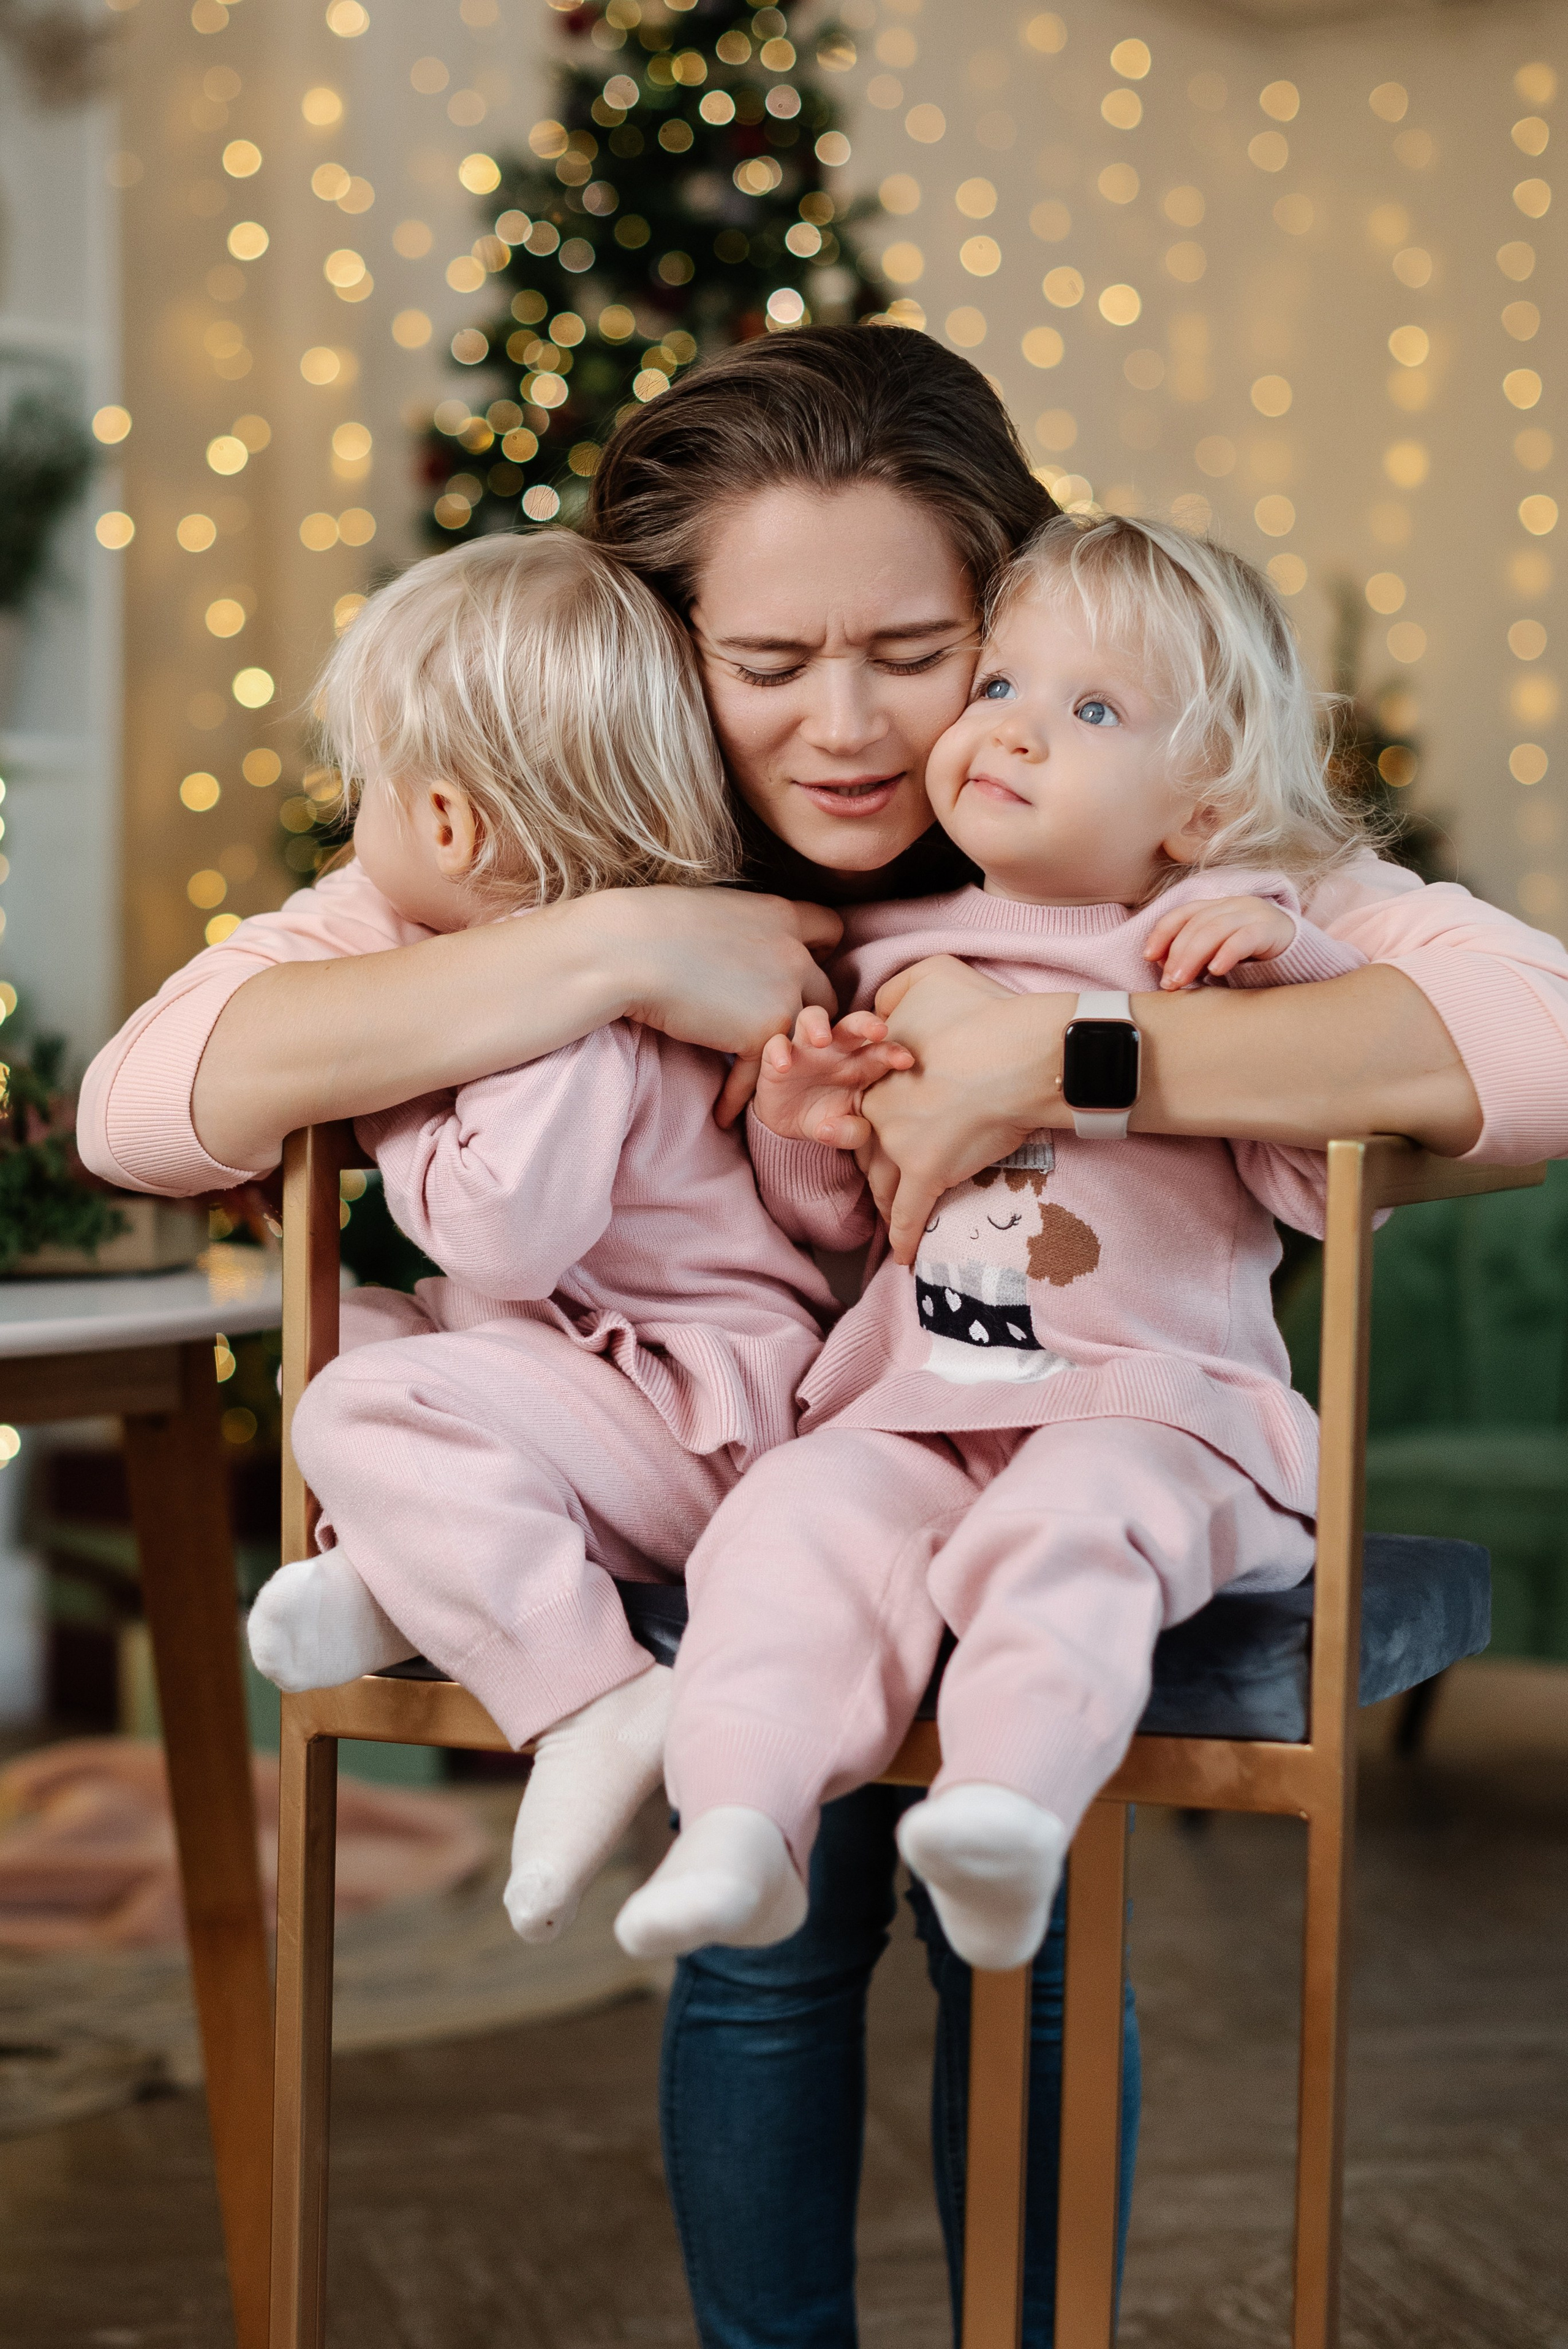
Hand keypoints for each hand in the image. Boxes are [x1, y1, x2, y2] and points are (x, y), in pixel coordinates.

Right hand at [591, 889, 841, 1116]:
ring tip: (766, 1084)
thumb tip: (736, 944)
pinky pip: (761, 1074)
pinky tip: (722, 1112)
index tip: (796, 969)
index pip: (830, 929)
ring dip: (785, 1061)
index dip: (819, 951)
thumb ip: (743, 928)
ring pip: (804, 1039)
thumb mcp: (715, 910)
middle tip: (781, 1037)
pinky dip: (739, 1096)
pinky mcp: (761, 1033)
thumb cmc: (652, 925)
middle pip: (825, 993)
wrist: (627, 951)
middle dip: (808, 1015)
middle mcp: (794, 954)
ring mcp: (784, 995)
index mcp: (781, 915)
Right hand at [751, 1006, 915, 1147]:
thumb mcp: (843, 1133)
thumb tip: (831, 1130)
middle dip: (866, 1023)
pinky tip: (785, 1066)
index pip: (882, 1051)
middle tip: (878, 1030)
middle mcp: (836, 1049)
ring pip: (812, 1017)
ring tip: (822, 1040)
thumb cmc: (827, 1119)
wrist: (790, 1125)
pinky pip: (776, 1044)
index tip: (906, 1061)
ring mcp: (806, 1048)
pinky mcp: (777, 1056)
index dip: (894, 1052)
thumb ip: (849, 1134)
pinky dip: (779, 1051)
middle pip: (852, 1024)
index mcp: (861, 1065)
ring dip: (818, 1024)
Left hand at [856, 957, 1073, 1264]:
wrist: (1019, 1053)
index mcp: (874, 1068)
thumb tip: (882, 1009)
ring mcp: (899, 1146)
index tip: (876, 1124)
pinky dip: (904, 1238)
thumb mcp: (930, 975)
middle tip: (880, 1174)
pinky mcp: (928, 1174)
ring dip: (885, 1200)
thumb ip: (897, 991)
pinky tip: (903, 1258)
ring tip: (890, 1215)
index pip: (860, 1101)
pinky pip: (907, 1216)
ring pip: (881, 1183)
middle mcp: (876, 1110)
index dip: (869, 1114)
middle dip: (871, 1162)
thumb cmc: (981, 1012)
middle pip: (864, 1145)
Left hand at [1144, 895, 1294, 989]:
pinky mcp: (1272, 929)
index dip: (1162, 933)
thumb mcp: (1218, 953)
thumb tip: (1164, 971)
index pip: (1182, 914)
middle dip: (1176, 954)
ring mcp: (1253, 914)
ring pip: (1215, 929)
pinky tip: (1215, 971)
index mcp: (1216, 907)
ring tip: (1181, 981)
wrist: (1298, 954)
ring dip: (1193, 956)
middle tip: (1168, 983)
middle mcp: (1233, 905)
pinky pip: (1245, 938)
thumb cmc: (1251, 958)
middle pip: (1196, 924)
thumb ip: (1194, 957)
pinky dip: (1226, 954)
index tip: (1148, 957)